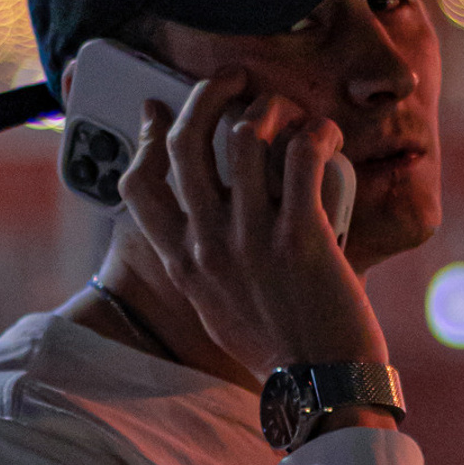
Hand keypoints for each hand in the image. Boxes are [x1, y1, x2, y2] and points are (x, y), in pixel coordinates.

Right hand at [116, 70, 388, 381]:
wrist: (321, 386)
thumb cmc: (276, 350)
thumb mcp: (215, 310)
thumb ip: (201, 265)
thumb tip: (202, 228)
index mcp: (182, 262)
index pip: (137, 185)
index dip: (145, 136)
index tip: (159, 109)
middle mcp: (208, 245)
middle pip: (188, 141)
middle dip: (209, 93)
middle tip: (234, 78)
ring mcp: (252, 239)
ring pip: (246, 136)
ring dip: (271, 107)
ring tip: (289, 110)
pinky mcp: (301, 236)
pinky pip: (302, 156)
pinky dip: (316, 133)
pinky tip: (325, 134)